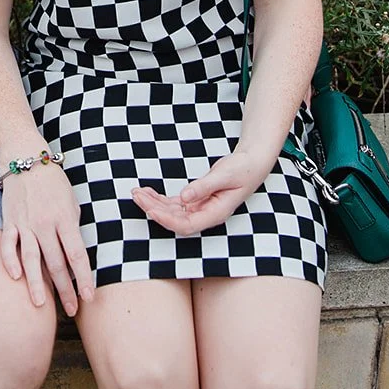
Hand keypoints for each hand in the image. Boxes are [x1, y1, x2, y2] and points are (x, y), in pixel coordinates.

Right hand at [0, 164, 95, 316]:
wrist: (26, 160)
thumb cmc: (54, 183)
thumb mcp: (72, 203)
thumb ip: (72, 229)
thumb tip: (74, 256)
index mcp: (65, 218)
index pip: (77, 255)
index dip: (84, 278)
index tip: (89, 298)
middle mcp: (45, 223)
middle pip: (56, 263)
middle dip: (65, 290)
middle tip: (71, 310)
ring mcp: (25, 223)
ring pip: (31, 258)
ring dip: (36, 283)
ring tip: (42, 304)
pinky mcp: (9, 221)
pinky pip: (8, 244)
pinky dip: (10, 260)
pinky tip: (15, 277)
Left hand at [132, 149, 276, 235]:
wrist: (252, 163)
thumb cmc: (242, 169)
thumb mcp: (224, 175)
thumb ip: (204, 187)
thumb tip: (184, 197)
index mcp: (215, 213)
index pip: (187, 225)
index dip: (167, 220)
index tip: (151, 210)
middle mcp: (206, 215)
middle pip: (175, 220)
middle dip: (154, 209)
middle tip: (136, 195)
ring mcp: (200, 208)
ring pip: (171, 212)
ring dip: (153, 204)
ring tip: (136, 193)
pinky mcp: (195, 200)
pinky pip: (174, 204)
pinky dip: (159, 198)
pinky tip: (147, 192)